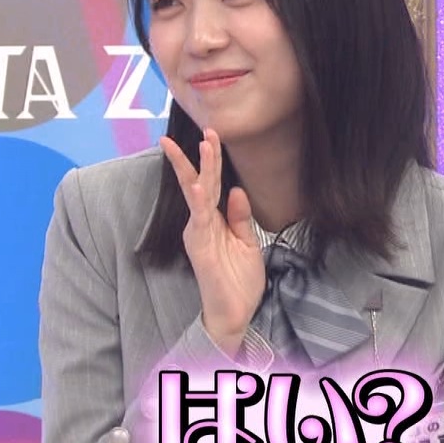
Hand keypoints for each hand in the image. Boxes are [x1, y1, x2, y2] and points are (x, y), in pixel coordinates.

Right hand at [160, 129, 264, 354]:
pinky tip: (197, 186)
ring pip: (198, 194)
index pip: (211, 184)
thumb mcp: (246, 242)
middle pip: (201, 183)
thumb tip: (236, 190)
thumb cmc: (238, 280)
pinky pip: (200, 220)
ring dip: (200, 169)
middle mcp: (202, 224)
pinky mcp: (200, 247)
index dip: (212, 160)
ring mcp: (199, 234)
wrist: (235, 312)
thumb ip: (240, 217)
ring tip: (202, 145)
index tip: (211, 135)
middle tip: (206, 129)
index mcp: (214, 221)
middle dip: (203, 156)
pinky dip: (198, 201)